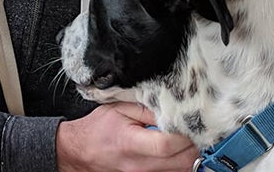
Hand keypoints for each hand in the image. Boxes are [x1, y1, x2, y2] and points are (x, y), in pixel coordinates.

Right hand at [56, 102, 197, 171]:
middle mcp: (137, 166)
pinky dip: (180, 164)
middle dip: (194, 144)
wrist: (78, 152)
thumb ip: (147, 107)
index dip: (184, 133)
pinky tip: (177, 151)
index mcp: (130, 143)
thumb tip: (173, 108)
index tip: (189, 121)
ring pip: (182, 171)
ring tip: (186, 138)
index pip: (167, 144)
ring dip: (190, 155)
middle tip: (194, 129)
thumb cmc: (97, 129)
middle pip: (182, 162)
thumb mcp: (119, 108)